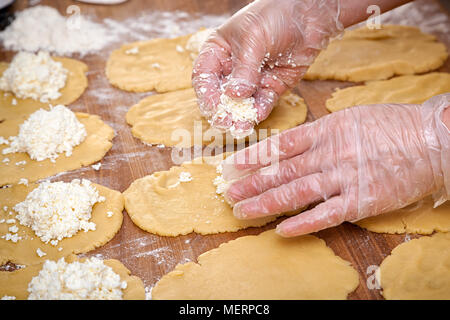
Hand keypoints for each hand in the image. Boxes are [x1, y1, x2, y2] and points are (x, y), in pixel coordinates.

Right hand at [192, 0, 341, 135]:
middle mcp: (232, 68)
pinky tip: (258, 115)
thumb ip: (244, 68)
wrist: (309, 15)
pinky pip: (262, 104)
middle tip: (226, 122)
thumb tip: (234, 95)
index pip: (204, 77)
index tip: (213, 106)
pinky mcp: (270, 88)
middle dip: (222, 109)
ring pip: (241, 104)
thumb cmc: (274, 15)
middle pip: (220, 95)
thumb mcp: (254, 39)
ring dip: (241, 116)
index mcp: (218, 51)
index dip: (206, 93)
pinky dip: (260, 111)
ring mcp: (251, 80)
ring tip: (241, 126)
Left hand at [221, 94, 449, 236]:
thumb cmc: (392, 126)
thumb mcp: (351, 118)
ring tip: (244, 212)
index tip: (233, 166)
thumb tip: (293, 146)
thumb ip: (321, 134)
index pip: (280, 146)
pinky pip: (326, 214)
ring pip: (296, 192)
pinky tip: (282, 230)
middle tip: (229, 194)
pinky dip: (303, 223)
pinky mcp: (361, 200)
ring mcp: (344, 178)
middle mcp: (330, 154)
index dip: (254, 156)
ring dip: (266, 203)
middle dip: (252, 184)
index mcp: (326, 131)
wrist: (432, 140)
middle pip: (281, 172)